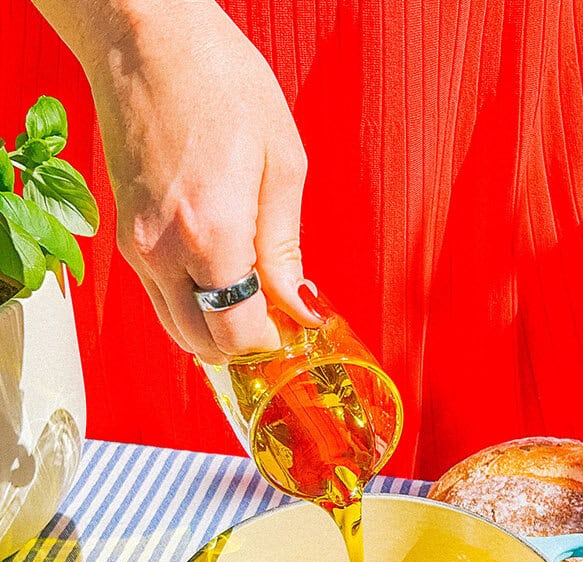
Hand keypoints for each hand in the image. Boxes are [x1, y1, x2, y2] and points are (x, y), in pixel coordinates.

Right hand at [38, 0, 321, 361]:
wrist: (147, 37)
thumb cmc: (218, 81)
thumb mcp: (282, 164)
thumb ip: (286, 245)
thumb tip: (299, 302)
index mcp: (210, 235)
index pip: (236, 333)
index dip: (272, 342)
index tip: (298, 328)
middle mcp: (161, 249)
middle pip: (200, 343)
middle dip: (243, 343)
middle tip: (280, 319)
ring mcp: (135, 242)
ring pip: (173, 324)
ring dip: (214, 325)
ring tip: (255, 296)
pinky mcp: (123, 230)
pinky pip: (158, 291)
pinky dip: (190, 299)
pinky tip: (223, 273)